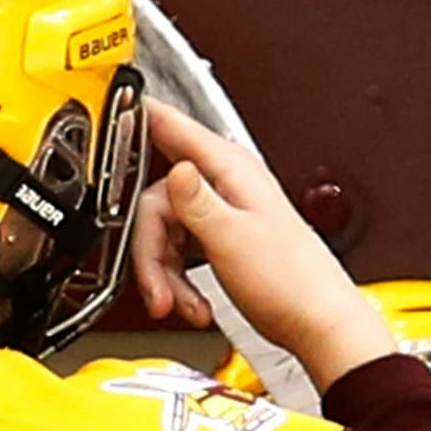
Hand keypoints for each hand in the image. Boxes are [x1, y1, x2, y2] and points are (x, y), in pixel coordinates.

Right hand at [131, 101, 395, 391]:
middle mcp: (226, 183)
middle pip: (156, 200)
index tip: (115, 108)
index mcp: (231, 170)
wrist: (315, 322)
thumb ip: (196, 202)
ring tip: (180, 302)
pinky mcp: (222, 238)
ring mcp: (223, 211)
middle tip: (157, 285)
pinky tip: (192, 303)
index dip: (141, 116)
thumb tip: (175, 170)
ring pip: (164, 231)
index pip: (176, 129)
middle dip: (150, 250)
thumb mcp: (232, 238)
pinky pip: (179, 252)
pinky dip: (179, 281)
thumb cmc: (290, 281)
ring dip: (164, 274)